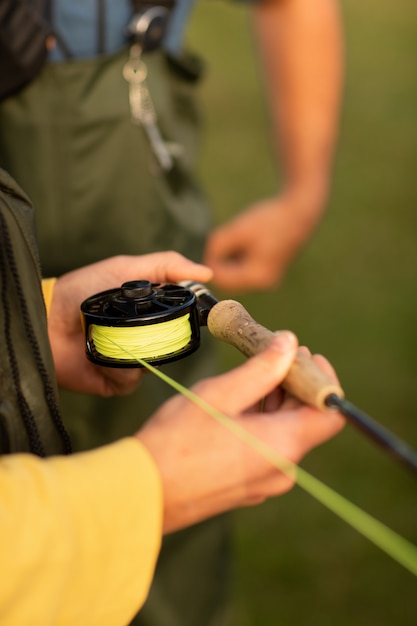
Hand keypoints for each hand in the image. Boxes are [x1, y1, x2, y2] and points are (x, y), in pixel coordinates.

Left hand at [47, 252, 212, 396]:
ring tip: (109, 337)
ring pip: (154, 364)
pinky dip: (117, 367)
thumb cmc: (82, 290)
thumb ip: (167, 265)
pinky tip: (100, 356)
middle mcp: (145, 337)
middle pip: (174, 344)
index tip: (198, 314)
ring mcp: (131, 359)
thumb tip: (208, 273)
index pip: (184, 319)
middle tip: (144, 327)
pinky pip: (131, 378)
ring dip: (135, 351)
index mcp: (151, 313)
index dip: (192, 318)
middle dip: (162, 337)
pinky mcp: (116, 380)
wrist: (47, 320)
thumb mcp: (126, 268)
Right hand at [136, 332, 343, 532]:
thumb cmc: (177, 441)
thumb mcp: (220, 394)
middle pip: (306, 420)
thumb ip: (261, 369)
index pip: (330, 412)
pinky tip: (239, 402)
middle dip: (294, 384)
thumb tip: (290, 343)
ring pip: (285, 433)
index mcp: (282, 445)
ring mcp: (265, 482)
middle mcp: (282, 468)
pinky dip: (262, 421)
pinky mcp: (247, 486)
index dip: (323, 380)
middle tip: (273, 353)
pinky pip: (268, 448)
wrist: (142, 492)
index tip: (306, 355)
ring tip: (252, 372)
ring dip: (276, 400)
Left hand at [204, 193, 323, 293]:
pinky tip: (245, 242)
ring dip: (230, 261)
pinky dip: (240, 260)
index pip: (222, 280)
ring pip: (237, 277)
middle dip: (221, 264)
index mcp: (256, 277)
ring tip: (236, 239)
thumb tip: (207, 259)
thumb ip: (217, 245)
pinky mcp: (270, 272)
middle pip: (229, 282)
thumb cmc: (269, 220)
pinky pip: (247, 272)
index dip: (211, 265)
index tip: (211, 246)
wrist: (300, 213)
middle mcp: (264, 284)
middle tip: (220, 243)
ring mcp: (268, 280)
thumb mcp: (238, 230)